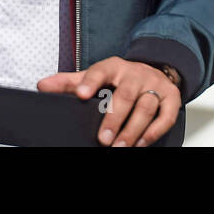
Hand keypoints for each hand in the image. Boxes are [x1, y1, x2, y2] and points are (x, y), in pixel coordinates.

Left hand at [38, 56, 180, 146]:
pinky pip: (166, 115)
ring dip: (133, 129)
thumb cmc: (120, 78)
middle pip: (124, 95)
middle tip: (103, 139)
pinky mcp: (171, 97)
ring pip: (145, 106)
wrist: (155, 69)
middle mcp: (135, 73)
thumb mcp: (95, 76)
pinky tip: (142, 143)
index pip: (100, 70)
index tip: (81, 94)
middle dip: (114, 119)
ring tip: (121, 146)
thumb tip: (42, 86)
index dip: (90, 81)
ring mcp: (154, 84)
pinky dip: (154, 131)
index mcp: (114, 66)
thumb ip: (69, 82)